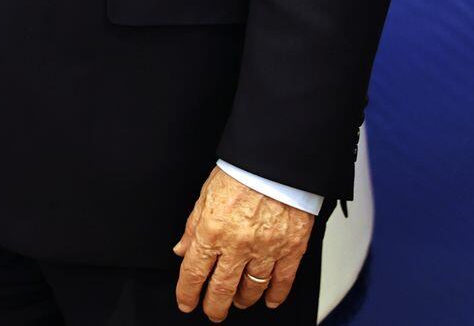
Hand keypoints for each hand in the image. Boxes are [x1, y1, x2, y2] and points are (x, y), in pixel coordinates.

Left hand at [172, 166, 314, 318]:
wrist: (276, 163)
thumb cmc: (242, 172)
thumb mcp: (205, 195)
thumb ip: (193, 226)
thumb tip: (182, 249)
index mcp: (212, 230)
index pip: (194, 272)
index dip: (188, 293)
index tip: (186, 303)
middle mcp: (237, 245)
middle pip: (222, 288)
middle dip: (215, 306)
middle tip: (213, 313)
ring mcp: (266, 249)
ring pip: (252, 288)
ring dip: (243, 300)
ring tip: (238, 302)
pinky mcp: (291, 249)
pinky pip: (283, 280)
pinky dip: (276, 295)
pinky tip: (269, 300)